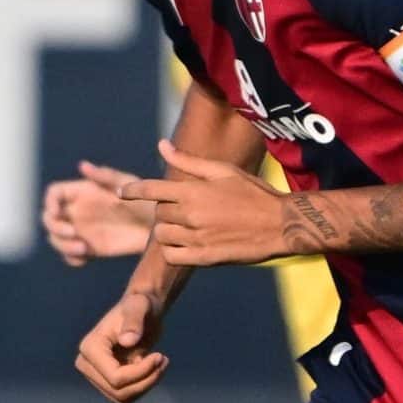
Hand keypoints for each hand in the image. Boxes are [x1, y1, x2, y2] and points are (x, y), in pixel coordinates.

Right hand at [41, 160, 156, 265]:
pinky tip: (84, 259)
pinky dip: (71, 258)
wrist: (158, 226)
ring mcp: (81, 230)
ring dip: (63, 245)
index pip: (54, 194)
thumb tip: (82, 165)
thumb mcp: (128, 185)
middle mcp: (77, 211)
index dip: (50, 202)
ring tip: (83, 249)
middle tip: (72, 233)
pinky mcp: (89, 248)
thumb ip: (105, 176)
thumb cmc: (144, 199)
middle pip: (49, 219)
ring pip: (57, 239)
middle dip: (55, 227)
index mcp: (82, 192)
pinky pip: (71, 255)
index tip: (57, 212)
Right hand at [76, 288, 169, 402]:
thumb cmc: (140, 305)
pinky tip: (154, 368)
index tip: (160, 356)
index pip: (115, 378)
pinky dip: (144, 386)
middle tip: (163, 360)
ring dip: (147, 384)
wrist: (142, 312)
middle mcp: (86, 364)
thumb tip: (127, 341)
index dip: (141, 372)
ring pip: (123, 398)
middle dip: (146, 379)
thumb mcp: (140, 306)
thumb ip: (134, 320)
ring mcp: (95, 376)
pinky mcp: (107, 382)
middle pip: (118, 391)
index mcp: (90, 348)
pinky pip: (127, 398)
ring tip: (161, 362)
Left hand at [122, 139, 293, 267]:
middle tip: (182, 208)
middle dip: (164, 209)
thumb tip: (161, 144)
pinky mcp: (205, 258)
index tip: (122, 193)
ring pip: (162, 235)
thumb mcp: (222, 171)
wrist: (281, 224)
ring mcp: (197, 238)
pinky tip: (185, 244)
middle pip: (158, 213)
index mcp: (193, 191)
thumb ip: (188, 161)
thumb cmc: (254, 193)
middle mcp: (191, 215)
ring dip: (168, 230)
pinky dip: (173, 250)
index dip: (132, 190)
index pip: (150, 189)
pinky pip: (173, 256)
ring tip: (184, 226)